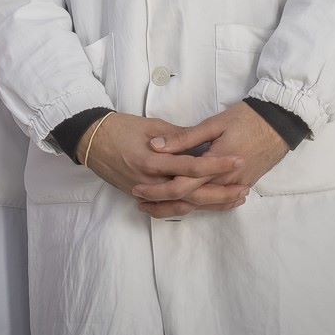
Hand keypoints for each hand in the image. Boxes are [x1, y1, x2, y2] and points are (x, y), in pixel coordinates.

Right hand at [81, 112, 240, 215]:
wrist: (91, 140)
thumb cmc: (120, 127)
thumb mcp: (151, 125)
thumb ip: (178, 137)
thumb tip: (202, 143)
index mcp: (153, 160)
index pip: (191, 166)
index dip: (216, 164)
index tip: (238, 160)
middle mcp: (150, 181)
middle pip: (191, 193)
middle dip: (220, 193)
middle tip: (244, 189)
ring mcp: (145, 192)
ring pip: (183, 205)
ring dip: (210, 204)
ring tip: (234, 200)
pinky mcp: (141, 196)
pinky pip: (167, 208)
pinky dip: (187, 209)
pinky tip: (205, 207)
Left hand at [141, 103, 289, 216]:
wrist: (281, 123)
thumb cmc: (246, 118)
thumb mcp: (214, 124)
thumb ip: (184, 138)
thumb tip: (156, 146)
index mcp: (214, 164)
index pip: (181, 184)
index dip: (158, 189)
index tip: (137, 189)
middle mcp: (225, 181)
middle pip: (190, 199)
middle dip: (164, 204)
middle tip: (140, 203)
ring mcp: (237, 185)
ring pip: (204, 204)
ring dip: (180, 207)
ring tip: (156, 207)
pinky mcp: (245, 184)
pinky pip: (219, 201)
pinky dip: (201, 205)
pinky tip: (186, 204)